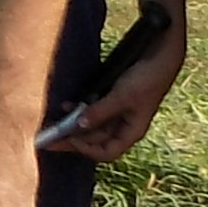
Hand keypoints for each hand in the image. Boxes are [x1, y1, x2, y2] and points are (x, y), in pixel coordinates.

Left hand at [52, 11, 186, 162]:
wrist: (160, 53)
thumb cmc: (148, 78)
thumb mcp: (123, 96)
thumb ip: (101, 111)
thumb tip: (78, 126)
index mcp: (131, 131)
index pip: (106, 152)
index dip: (86, 149)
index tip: (67, 140)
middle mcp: (123, 125)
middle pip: (94, 140)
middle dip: (72, 138)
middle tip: (47, 137)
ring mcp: (117, 111)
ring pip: (91, 124)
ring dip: (72, 123)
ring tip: (52, 120)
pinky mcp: (111, 97)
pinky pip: (92, 108)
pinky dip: (79, 108)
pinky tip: (67, 104)